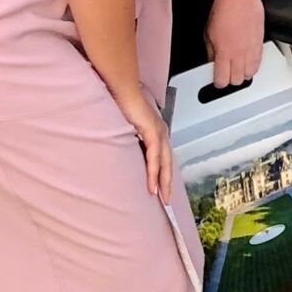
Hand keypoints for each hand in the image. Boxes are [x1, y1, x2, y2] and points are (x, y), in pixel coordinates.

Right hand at [112, 84, 171, 199]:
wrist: (122, 91)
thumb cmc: (123, 105)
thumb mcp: (128, 127)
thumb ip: (131, 138)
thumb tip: (126, 150)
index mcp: (157, 132)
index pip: (164, 157)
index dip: (163, 173)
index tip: (162, 188)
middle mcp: (161, 133)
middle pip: (168, 163)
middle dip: (167, 182)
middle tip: (166, 200)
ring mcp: (159, 133)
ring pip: (164, 163)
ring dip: (163, 181)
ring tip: (162, 197)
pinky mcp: (153, 133)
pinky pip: (155, 158)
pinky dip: (154, 173)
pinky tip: (152, 185)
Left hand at [205, 0, 264, 91]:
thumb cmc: (223, 9)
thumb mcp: (208, 32)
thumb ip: (211, 52)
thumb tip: (213, 62)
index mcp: (223, 52)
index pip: (222, 80)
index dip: (219, 82)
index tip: (218, 79)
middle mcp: (239, 53)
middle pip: (237, 80)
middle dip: (231, 79)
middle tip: (227, 73)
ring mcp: (251, 49)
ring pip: (250, 74)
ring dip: (243, 73)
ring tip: (238, 67)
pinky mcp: (260, 43)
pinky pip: (259, 62)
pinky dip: (253, 65)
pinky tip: (247, 60)